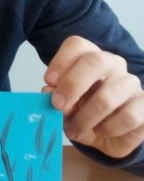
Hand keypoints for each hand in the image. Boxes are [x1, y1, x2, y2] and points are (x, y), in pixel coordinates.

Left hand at [43, 36, 143, 158]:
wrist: (109, 135)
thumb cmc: (83, 112)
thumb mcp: (65, 106)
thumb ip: (56, 96)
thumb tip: (48, 92)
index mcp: (89, 57)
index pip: (77, 45)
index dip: (61, 61)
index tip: (49, 81)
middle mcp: (113, 64)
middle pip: (95, 61)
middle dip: (72, 85)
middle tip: (57, 106)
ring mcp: (131, 84)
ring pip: (107, 96)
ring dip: (85, 118)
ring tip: (74, 130)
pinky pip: (128, 116)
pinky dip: (108, 128)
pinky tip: (100, 131)